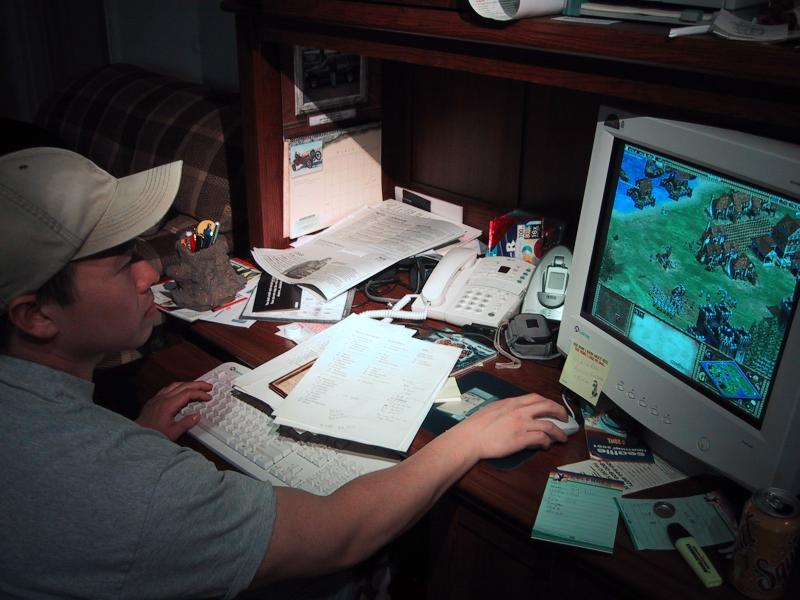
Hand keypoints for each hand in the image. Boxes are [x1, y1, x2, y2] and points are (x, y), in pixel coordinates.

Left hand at [136, 381, 212, 440]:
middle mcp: (162, 399)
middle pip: (183, 385)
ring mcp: (157, 398)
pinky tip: (179, 391)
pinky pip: (167, 389)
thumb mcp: (173, 432)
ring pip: (175, 385)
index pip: (188, 393)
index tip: (208, 396)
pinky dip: (177, 387)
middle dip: (197, 384)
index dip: (200, 393)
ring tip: (196, 387)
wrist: (135, 437)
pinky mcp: (153, 401)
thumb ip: (186, 423)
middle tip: (208, 386)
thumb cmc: (152, 435)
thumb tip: (197, 416)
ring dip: (187, 384)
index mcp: (168, 405)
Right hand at [453, 393, 568, 459]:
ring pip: (549, 425)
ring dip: (559, 432)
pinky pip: (541, 438)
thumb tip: (517, 414)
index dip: (548, 402)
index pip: (536, 397)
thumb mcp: (494, 409)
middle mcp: (519, 411)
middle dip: (560, 412)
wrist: (471, 437)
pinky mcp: (521, 439)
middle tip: (565, 419)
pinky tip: (546, 445)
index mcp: (512, 402)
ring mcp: (521, 424)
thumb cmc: (477, 425)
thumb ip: (508, 409)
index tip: (553, 407)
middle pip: (547, 406)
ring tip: (562, 438)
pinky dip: (547, 442)